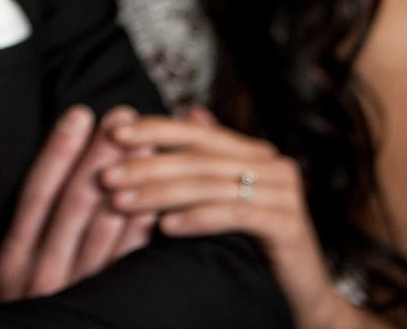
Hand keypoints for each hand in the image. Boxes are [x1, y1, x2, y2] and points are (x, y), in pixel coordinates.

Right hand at [0, 105, 156, 300]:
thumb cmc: (23, 312)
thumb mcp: (10, 274)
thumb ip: (31, 228)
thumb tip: (60, 166)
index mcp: (10, 263)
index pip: (36, 195)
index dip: (58, 152)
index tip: (79, 114)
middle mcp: (40, 277)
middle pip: (74, 205)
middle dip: (100, 155)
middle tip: (123, 117)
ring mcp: (76, 294)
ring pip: (104, 230)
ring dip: (128, 182)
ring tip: (145, 145)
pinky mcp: (108, 308)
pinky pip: (128, 263)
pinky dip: (142, 229)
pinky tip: (155, 201)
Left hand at [105, 108, 363, 328]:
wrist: (300, 294)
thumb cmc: (252, 245)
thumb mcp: (222, 199)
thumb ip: (205, 159)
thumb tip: (190, 111)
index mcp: (252, 152)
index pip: (196, 133)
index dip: (154, 130)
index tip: (113, 135)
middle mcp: (272, 164)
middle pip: (198, 159)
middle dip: (146, 166)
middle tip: (107, 177)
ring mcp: (285, 193)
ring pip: (210, 185)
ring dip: (160, 194)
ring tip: (123, 203)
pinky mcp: (289, 225)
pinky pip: (235, 215)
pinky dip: (197, 218)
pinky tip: (165, 227)